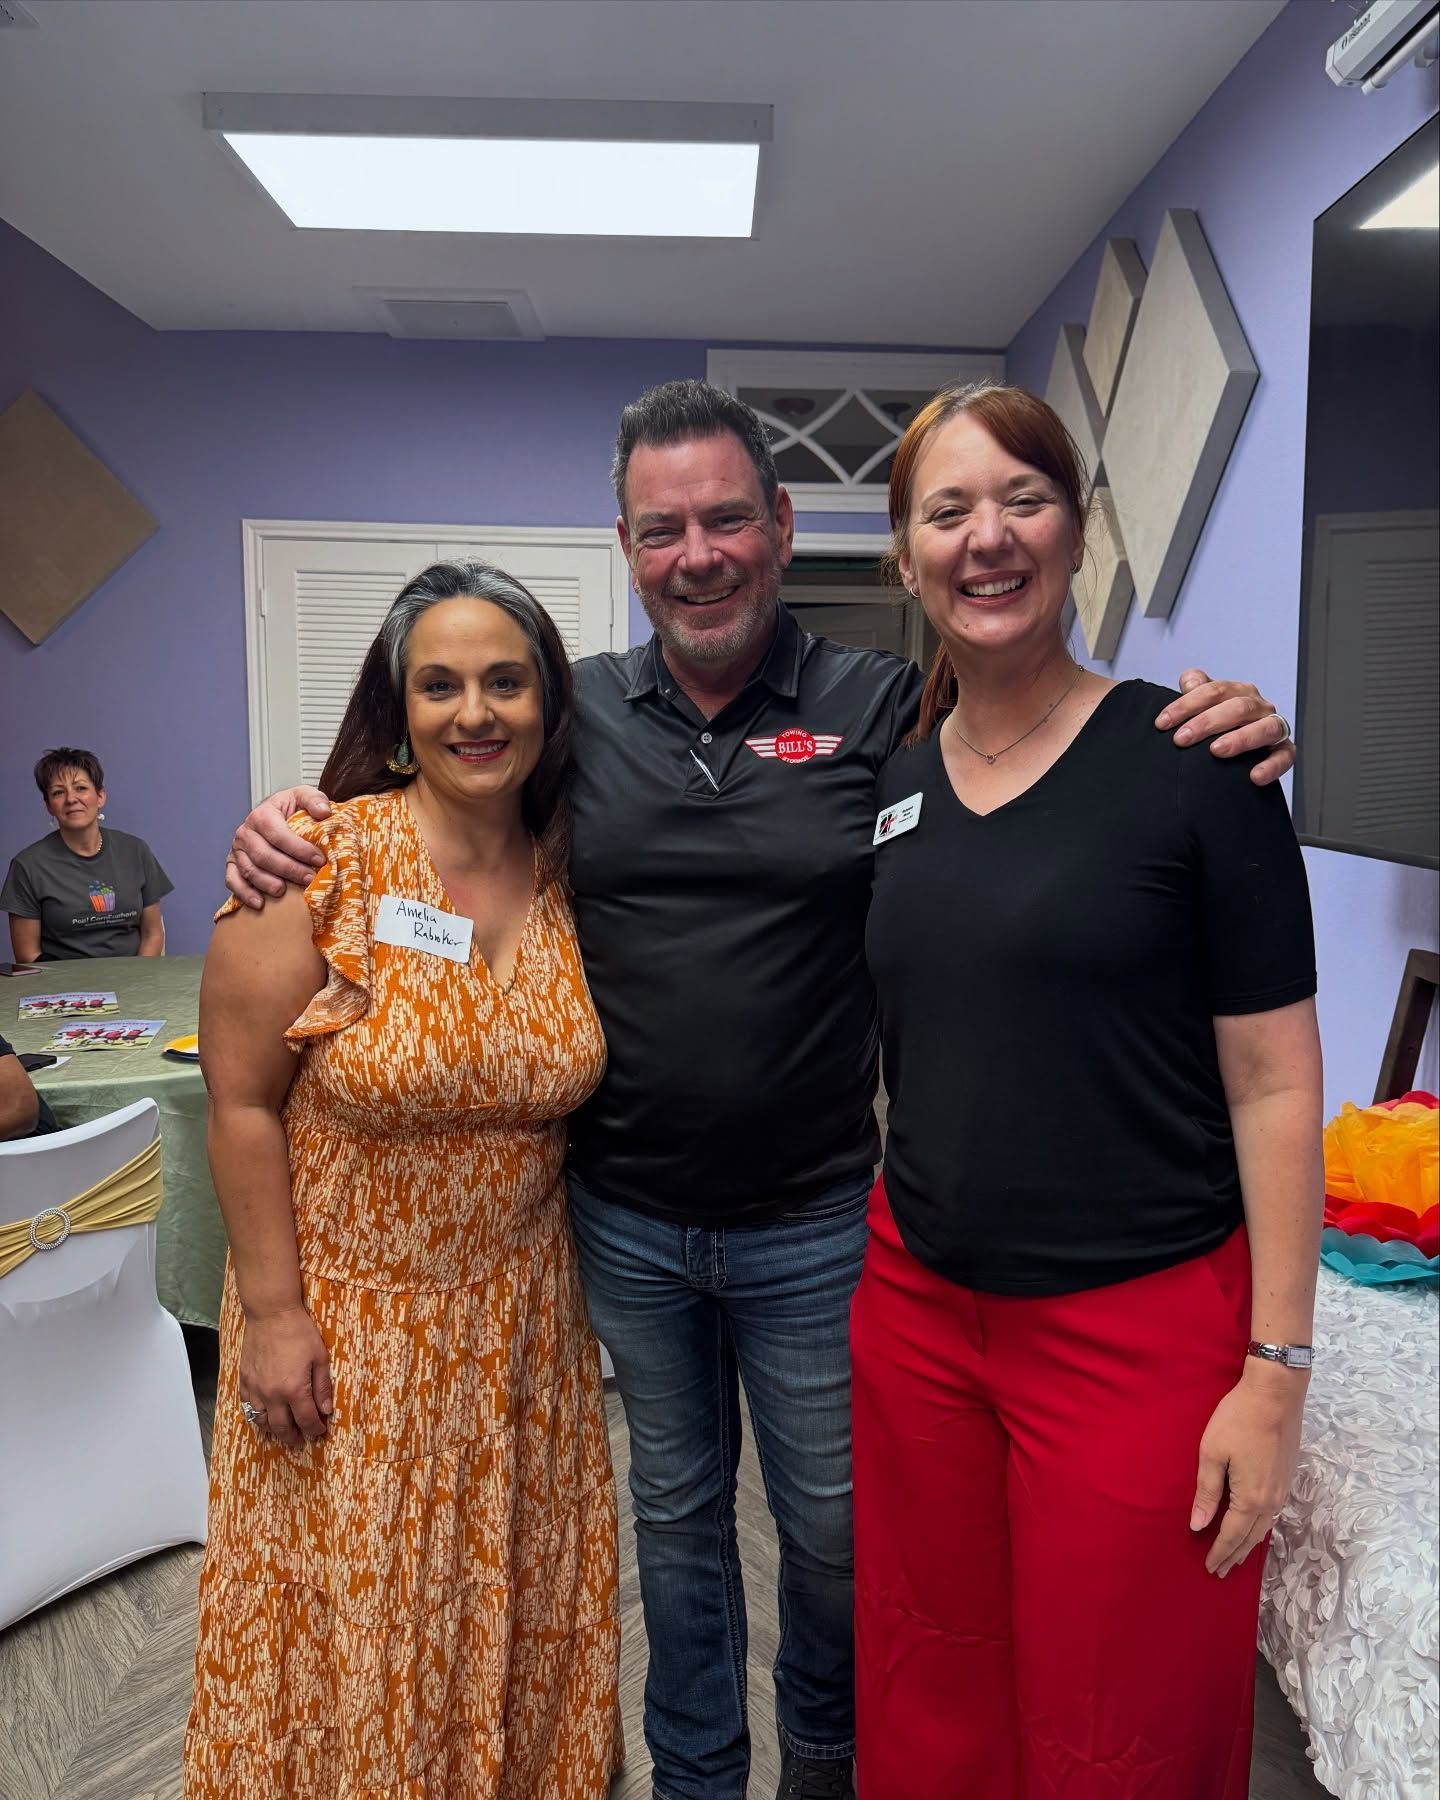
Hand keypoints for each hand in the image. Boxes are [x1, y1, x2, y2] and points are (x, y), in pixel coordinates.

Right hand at [226, 787, 330, 907]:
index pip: (278, 834)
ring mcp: (237, 850)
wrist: (273, 816)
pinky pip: (233, 881)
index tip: (319, 859)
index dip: (299, 849)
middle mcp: (245, 832)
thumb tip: (324, 812)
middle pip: (263, 855)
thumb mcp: (303, 797)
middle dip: (288, 869)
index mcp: (262, 815)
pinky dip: (244, 893)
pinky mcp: (233, 864)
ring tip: (285, 891)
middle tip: (308, 879)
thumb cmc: (289, 809)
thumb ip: (315, 799)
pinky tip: (259, 903)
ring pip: (249, 870)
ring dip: (267, 883)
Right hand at [238, 1303, 333, 1446]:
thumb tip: (326, 1410)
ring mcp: (255, 1389)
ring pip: (261, 1422)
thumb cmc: (299, 1332)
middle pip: (282, 1427)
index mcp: (294, 1389)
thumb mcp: (319, 1357)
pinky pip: (247, 1408)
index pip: (306, 1420)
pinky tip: (264, 1416)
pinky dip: (256, 1417)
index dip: (314, 1429)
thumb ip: (322, 1387)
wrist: (270, 1313)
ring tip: (282, 1432)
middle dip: (293, 1437)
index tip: (320, 1431)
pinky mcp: (244, 1381)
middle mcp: (272, 1395)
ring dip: (273, 1431)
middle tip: (300, 1440)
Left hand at [1155, 670, 1294, 786]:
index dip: (1186, 705)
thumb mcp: (1203, 705)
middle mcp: (1258, 706)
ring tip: (1216, 750)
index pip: (1213, 690)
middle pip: (1238, 707)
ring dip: (1241, 739)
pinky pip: (1285, 756)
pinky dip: (1272, 765)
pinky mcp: (1284, 751)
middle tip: (1181, 739)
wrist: (1239, 752)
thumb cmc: (1217, 726)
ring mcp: (1273, 727)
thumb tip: (1190, 681)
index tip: (1162, 723)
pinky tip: (1254, 775)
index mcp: (1237, 692)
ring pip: (1266, 727)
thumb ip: (1196, 688)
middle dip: (1207, 722)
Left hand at [1190, 1361, 1305, 1575]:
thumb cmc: (1237, 1419)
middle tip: (1221, 1570)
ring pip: (1265, 1527)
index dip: (1219, 1552)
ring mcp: (1283, 1489)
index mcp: (1250, 1498)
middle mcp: (1271, 1500)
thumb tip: (1197, 1525)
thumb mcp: (1212, 1453)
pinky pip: (1273, 1514)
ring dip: (1249, 1543)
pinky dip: (1261, 1527)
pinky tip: (1255, 1526)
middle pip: (1251, 1537)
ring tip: (1236, 1555)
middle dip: (1234, 1555)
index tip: (1209, 1567)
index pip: (1232, 1535)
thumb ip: (1207, 1492)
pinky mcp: (1288, 1477)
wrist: (1276, 1394)